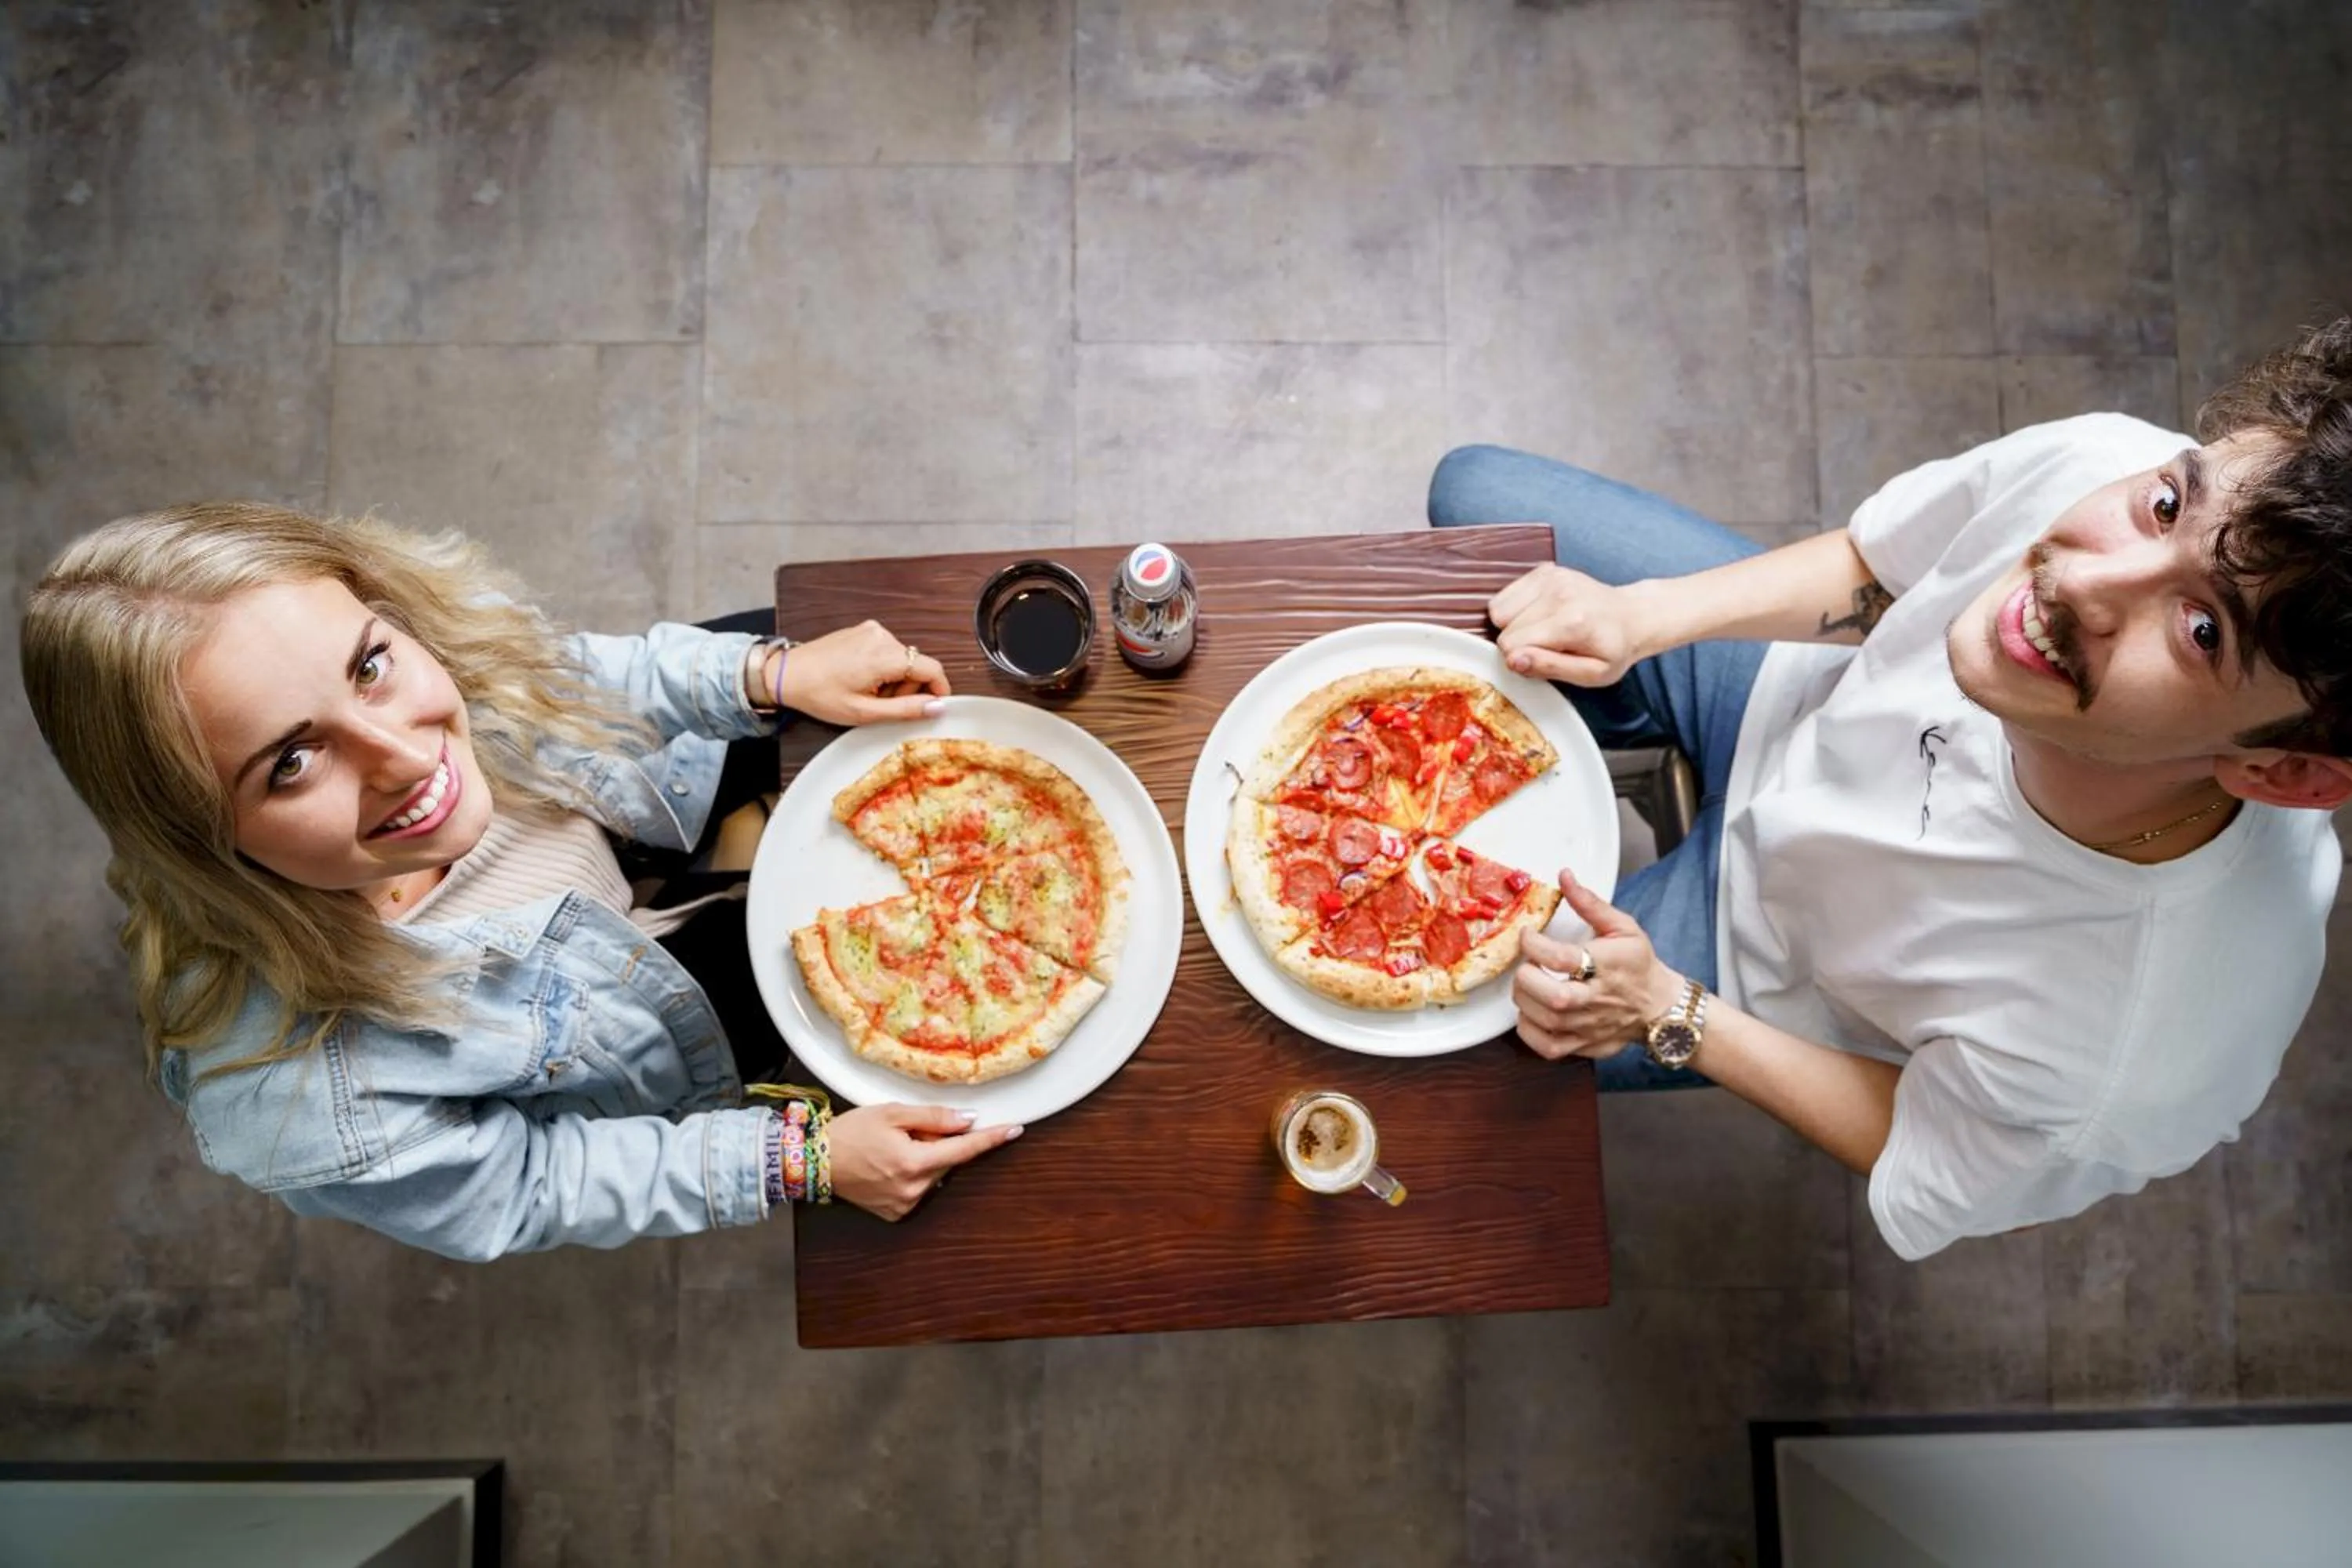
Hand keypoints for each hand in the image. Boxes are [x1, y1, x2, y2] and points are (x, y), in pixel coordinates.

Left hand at [775, 620, 951, 725]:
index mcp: (884, 655)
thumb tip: (937, 707)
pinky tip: (861, 679)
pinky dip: (882, 667)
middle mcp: (881, 636)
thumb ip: (906, 710)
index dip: (939, 689)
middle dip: (908, 688)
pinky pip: (887, 650)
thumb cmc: (819, 694)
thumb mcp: (864, 712)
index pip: (932, 668)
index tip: (934, 705)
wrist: (786, 674)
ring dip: (894, 679)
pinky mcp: (863, 630)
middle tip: (883, 705)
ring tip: (868, 693)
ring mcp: (872, 630)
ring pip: (902, 658)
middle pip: (917, 664)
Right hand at [825, 1103, 1021, 1220]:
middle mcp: (913, 1189)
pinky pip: (917, 1189)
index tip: (1016, 1130)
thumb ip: (934, 1117)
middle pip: (946, 1161)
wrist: (814, 1161)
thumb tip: (969, 1121)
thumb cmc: (851, 1132)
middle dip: (938, 1143)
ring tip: (891, 1148)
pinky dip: (912, 1174)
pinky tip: (887, 1165)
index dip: (991, 1139)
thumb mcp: (892, 1113)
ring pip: (932, 1175)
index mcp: (914, 1162)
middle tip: (908, 1130)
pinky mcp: (895, 1214)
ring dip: (923, 1159)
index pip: (964, 1150)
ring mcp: (904, 1205)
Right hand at [1488, 564, 1653, 686]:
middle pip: (1503, 626)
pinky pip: (1505, 594)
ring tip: (1541, 631)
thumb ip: (1550, 667)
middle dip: (1516, 643)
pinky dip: (1514, 609)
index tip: (1539, 662)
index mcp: (1571, 621)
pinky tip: (1538, 616)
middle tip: (1544, 647)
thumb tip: (1513, 660)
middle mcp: (1558, 593)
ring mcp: (1550, 577)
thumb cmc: (1613, 649)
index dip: (1519, 660)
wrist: (1632, 616)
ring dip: (1512, 625)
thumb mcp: (1592, 674)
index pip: (1511, 644)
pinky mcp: (1544, 571)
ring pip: (1498, 608)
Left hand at [1512, 870, 1685, 1060]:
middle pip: (1555, 997)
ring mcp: (1590, 1025)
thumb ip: (1590, 902)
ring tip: (1528, 985)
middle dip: (1528, 978)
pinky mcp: (1584, 1045)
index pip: (1564, 959)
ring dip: (1524, 1001)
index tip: (1528, 935)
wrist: (1659, 1007)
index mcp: (1609, 965)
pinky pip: (1548, 1047)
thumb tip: (1564, 876)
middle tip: (1527, 966)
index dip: (1535, 945)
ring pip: (1547, 1022)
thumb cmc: (1637, 964)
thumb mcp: (1623, 927)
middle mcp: (1598, 998)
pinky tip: (1530, 1013)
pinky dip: (1529, 1032)